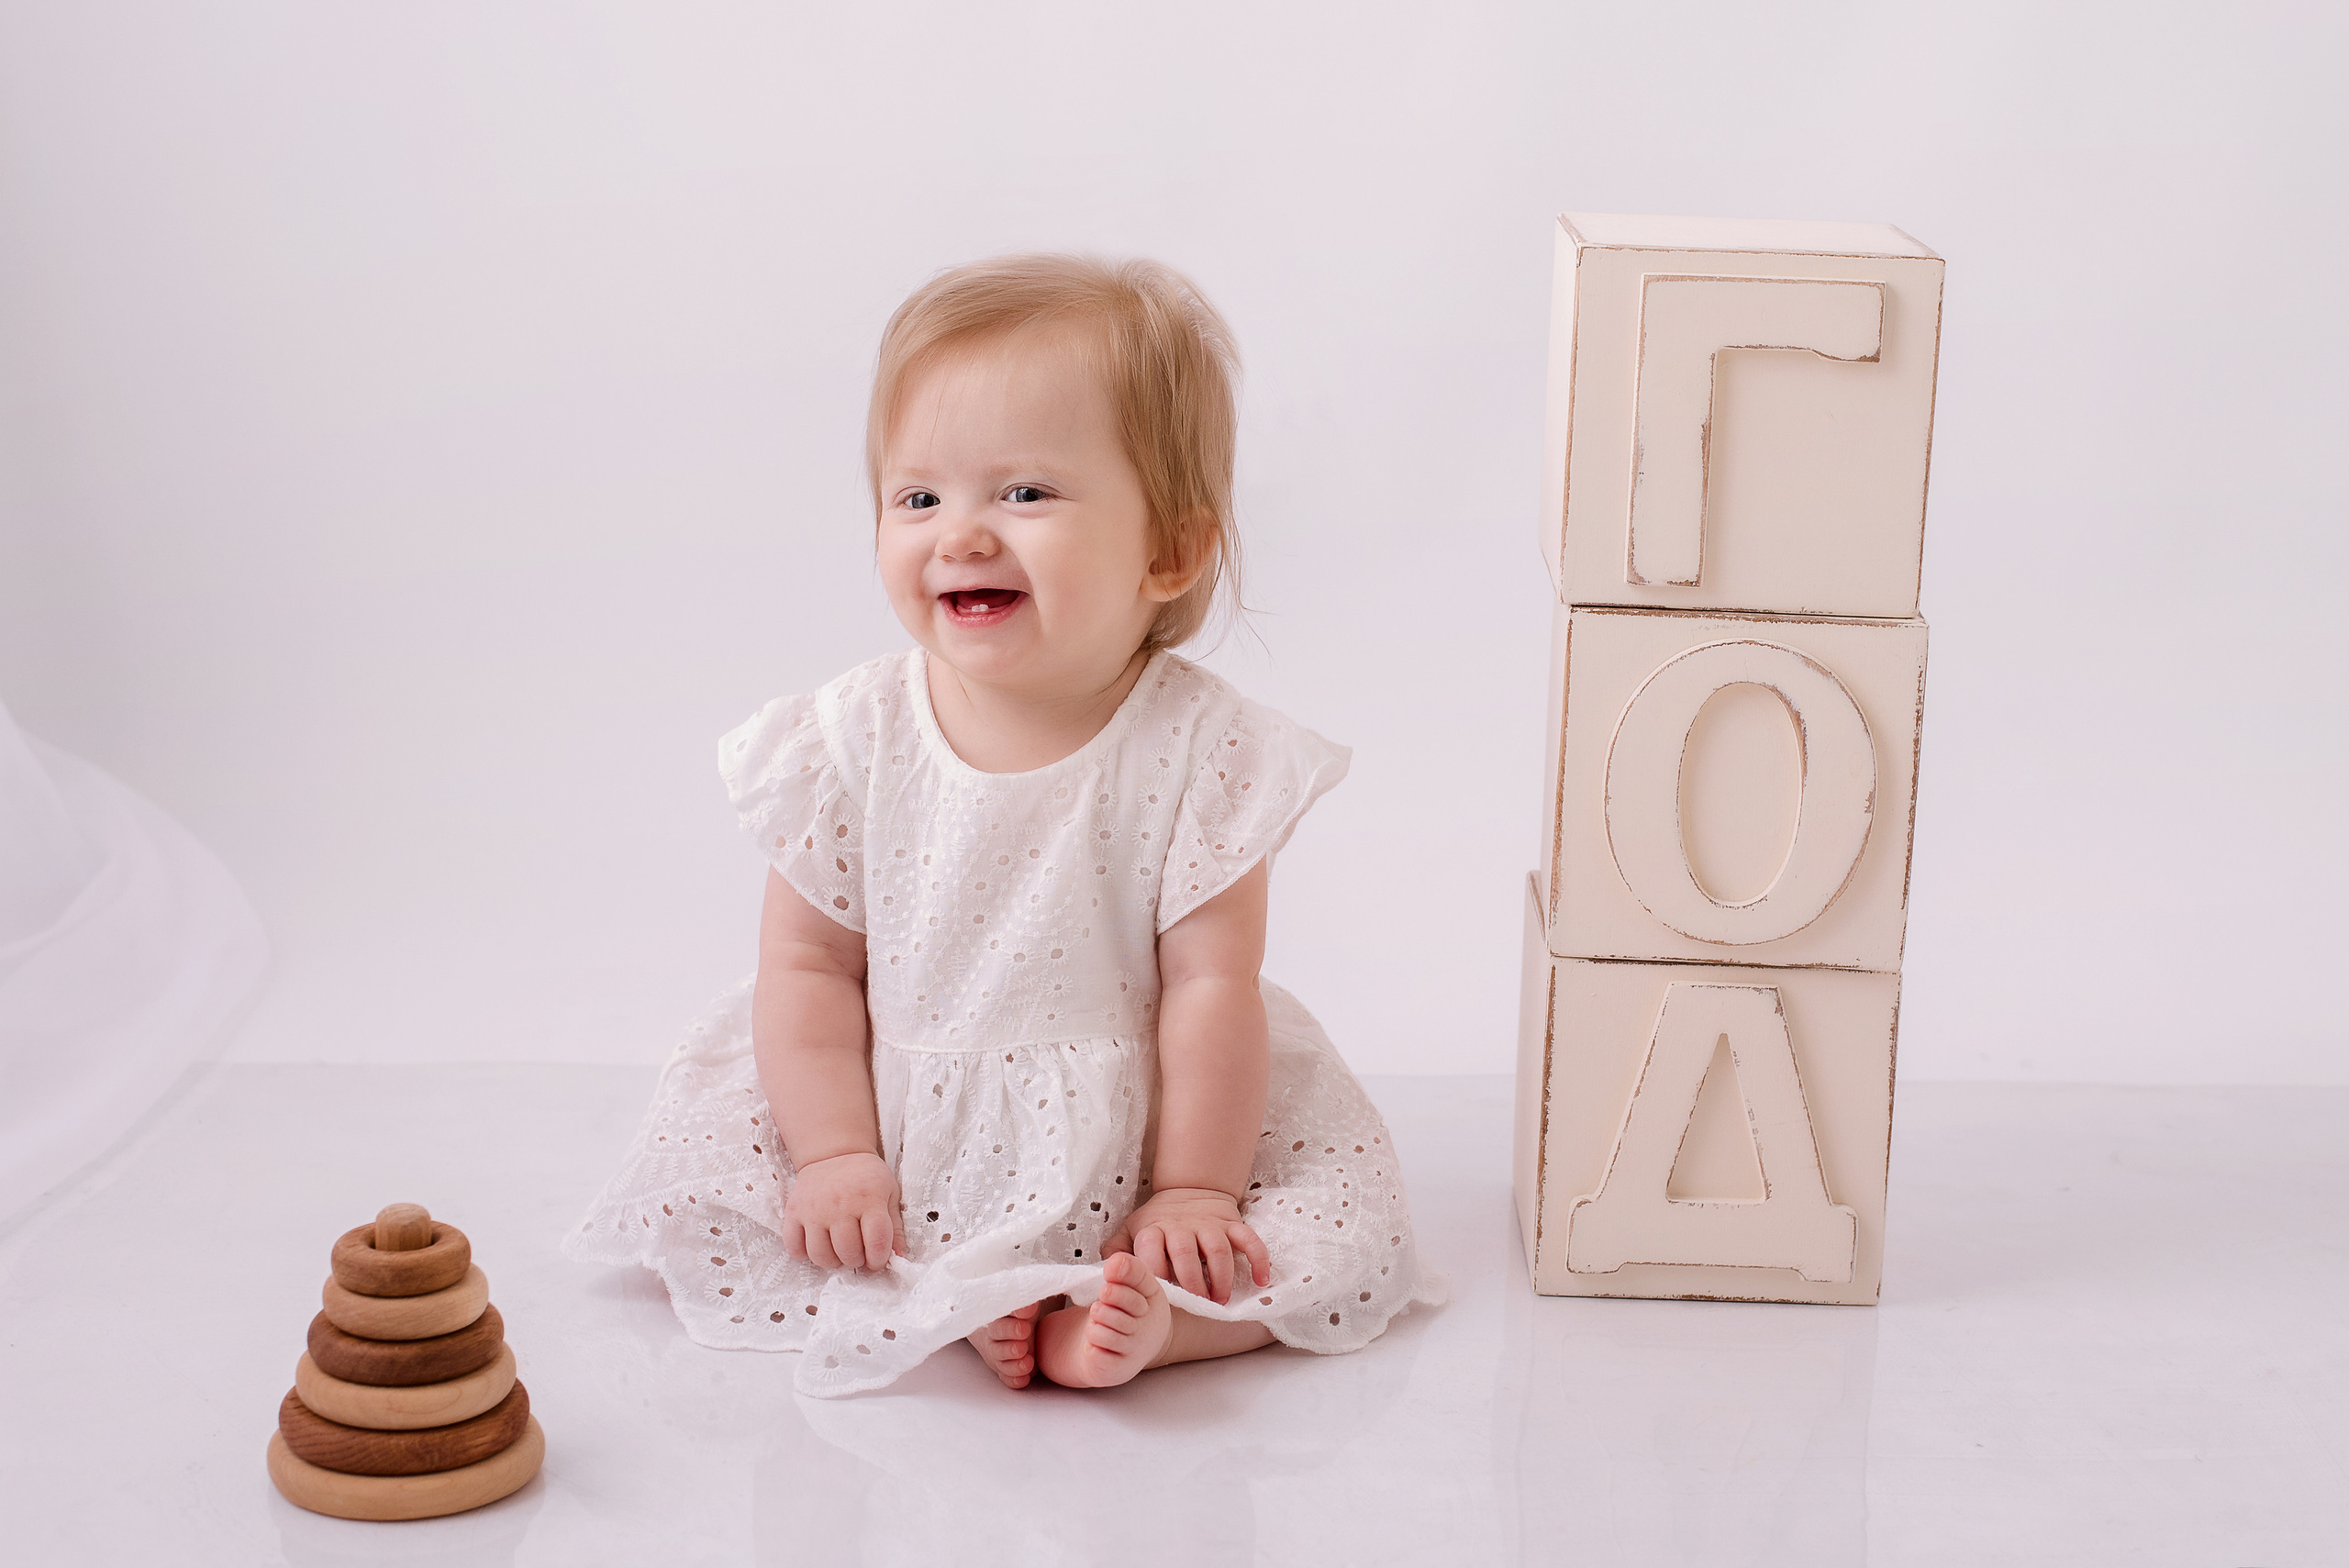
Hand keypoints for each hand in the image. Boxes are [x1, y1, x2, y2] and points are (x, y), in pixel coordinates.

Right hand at [780, 1151, 904, 1271]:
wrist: (834, 1153)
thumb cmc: (865, 1176)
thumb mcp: (889, 1193)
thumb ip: (895, 1227)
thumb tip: (899, 1258)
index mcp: (870, 1199)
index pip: (877, 1242)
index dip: (879, 1259)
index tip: (877, 1259)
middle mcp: (840, 1204)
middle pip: (848, 1253)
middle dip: (857, 1260)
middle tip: (858, 1251)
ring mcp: (814, 1209)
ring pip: (821, 1256)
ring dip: (833, 1261)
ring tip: (838, 1248)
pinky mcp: (793, 1212)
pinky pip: (793, 1247)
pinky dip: (804, 1254)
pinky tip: (817, 1243)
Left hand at [1102, 1188, 1270, 1304]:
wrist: (1189, 1190)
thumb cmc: (1156, 1222)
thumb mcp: (1130, 1230)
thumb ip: (1115, 1251)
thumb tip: (1102, 1274)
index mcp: (1153, 1229)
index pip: (1152, 1252)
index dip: (1157, 1277)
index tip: (1162, 1300)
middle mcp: (1181, 1226)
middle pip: (1186, 1253)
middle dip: (1192, 1283)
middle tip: (1198, 1305)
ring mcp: (1209, 1224)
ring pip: (1218, 1248)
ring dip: (1222, 1277)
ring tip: (1221, 1300)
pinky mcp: (1231, 1223)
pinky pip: (1249, 1238)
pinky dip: (1258, 1258)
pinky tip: (1262, 1281)